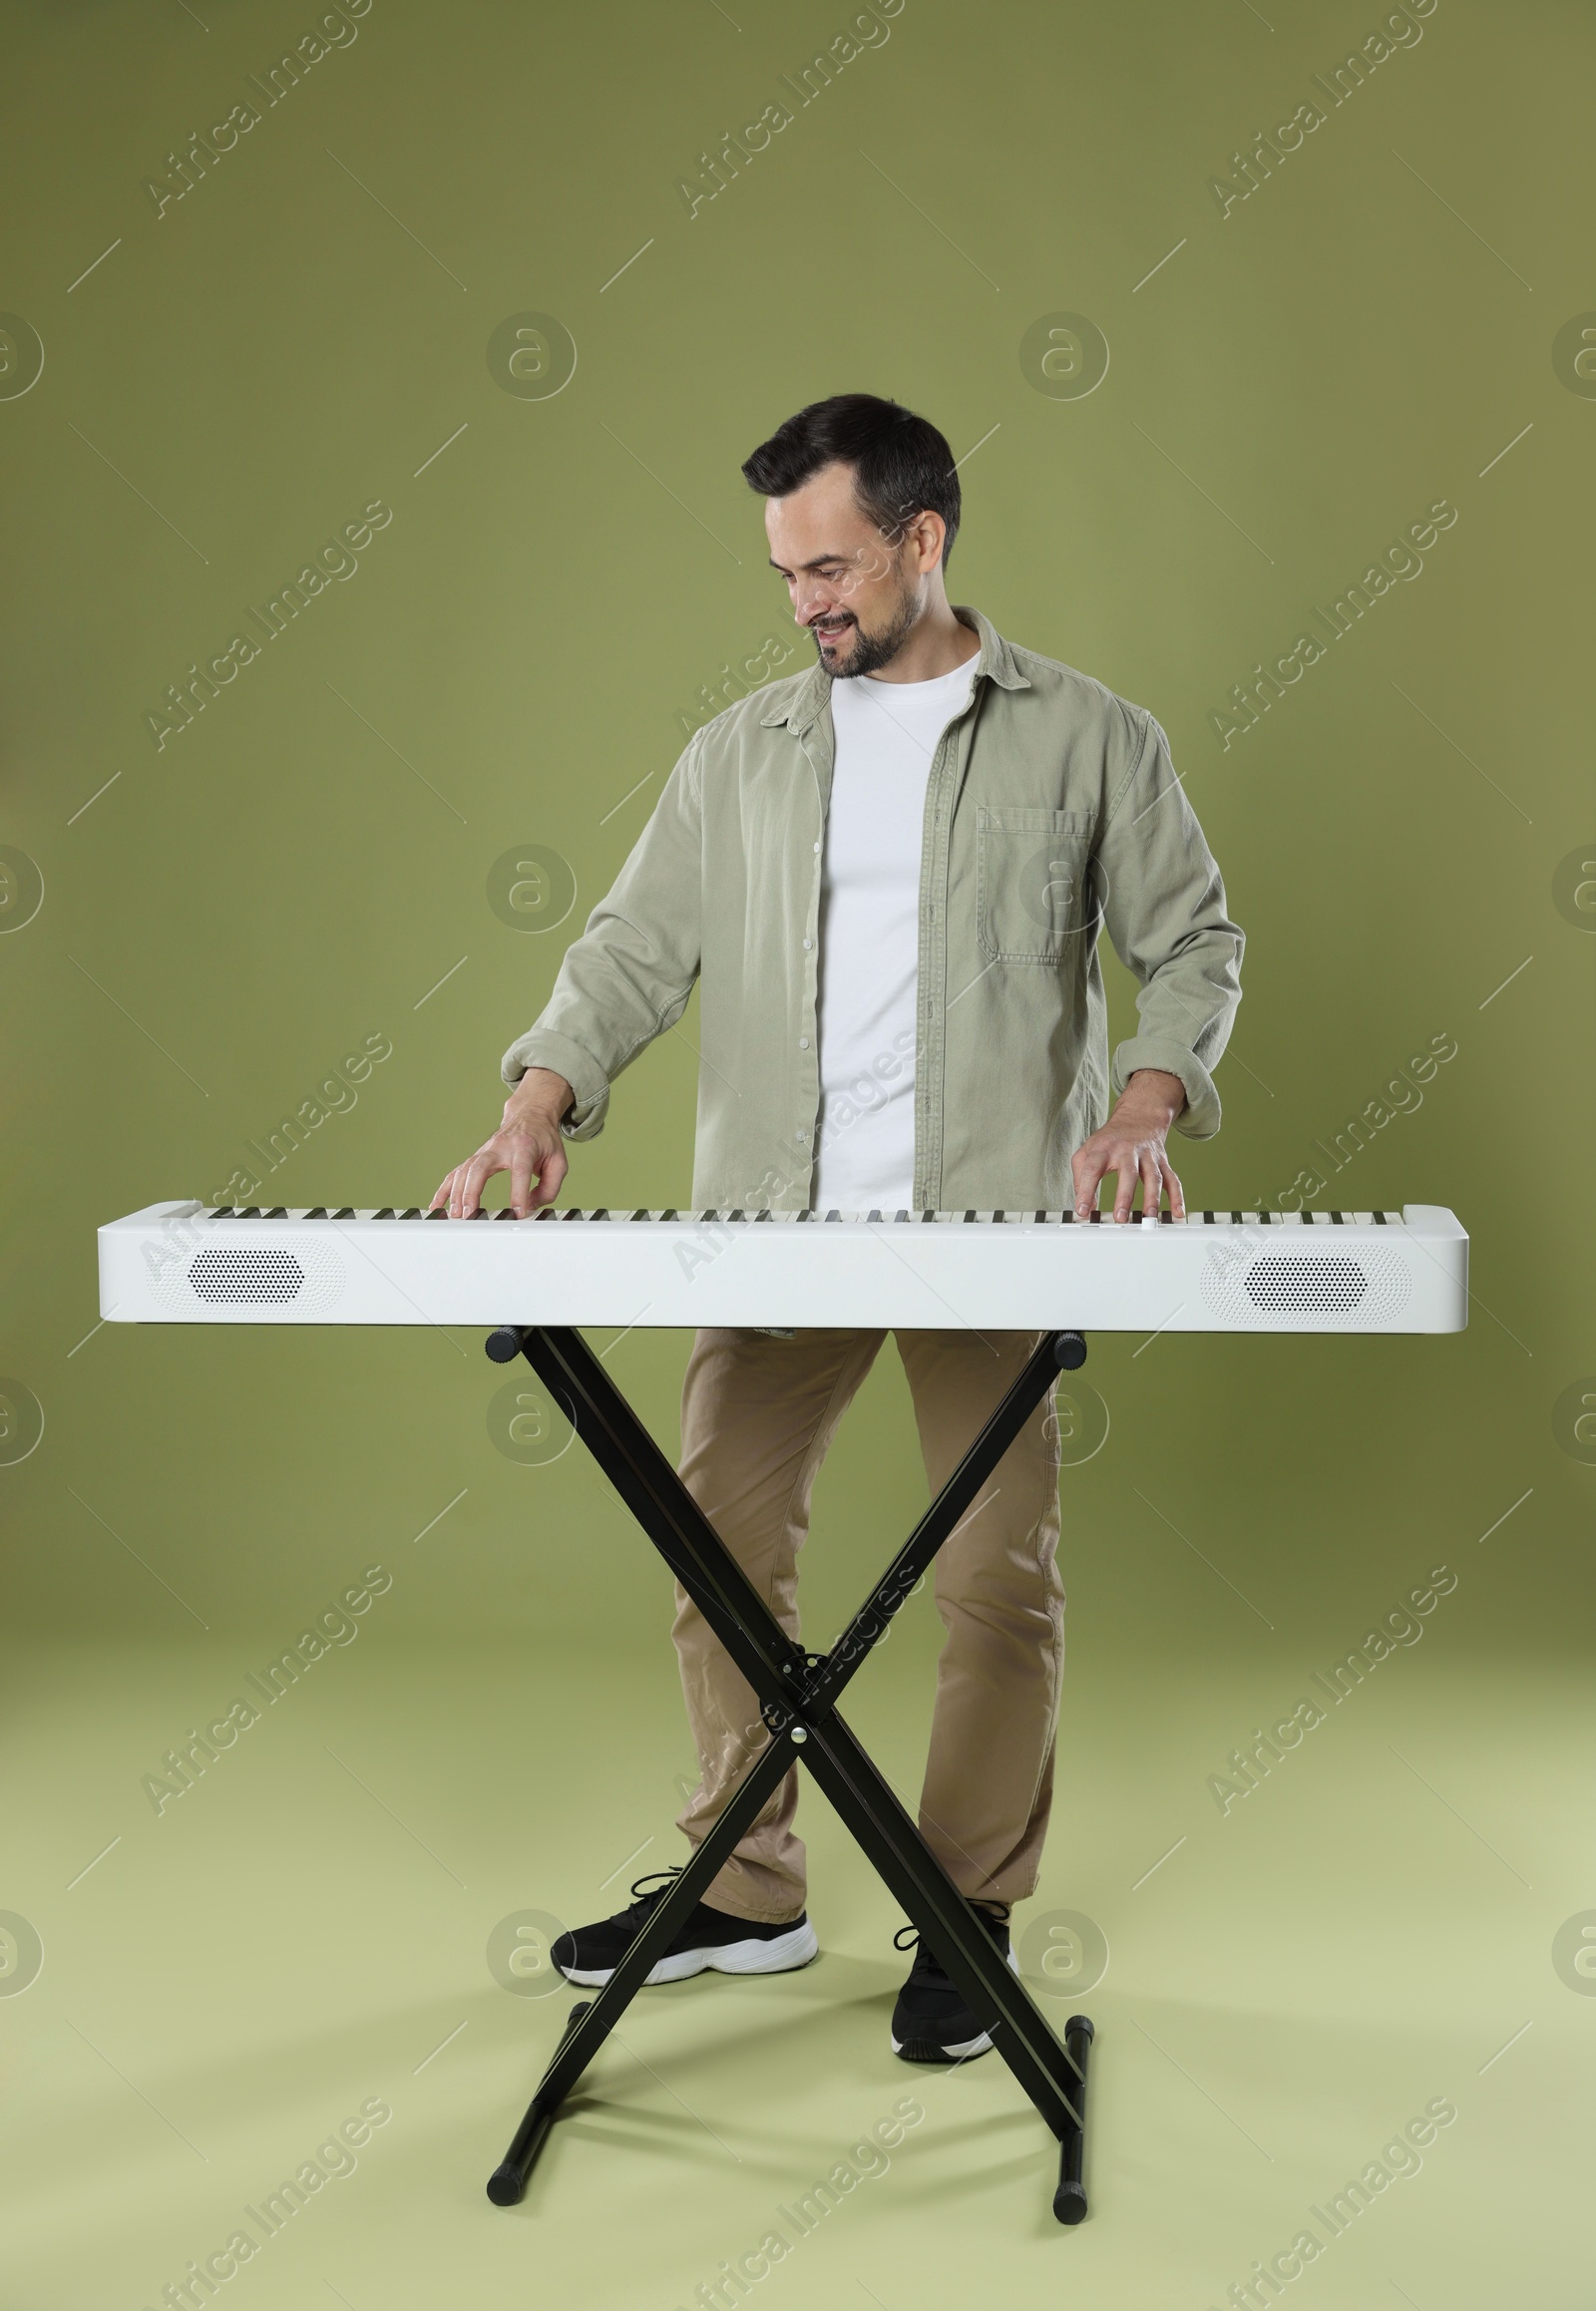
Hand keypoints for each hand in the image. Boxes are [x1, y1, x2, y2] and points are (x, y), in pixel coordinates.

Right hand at [430, 1068, 573, 1218]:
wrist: (530, 1115)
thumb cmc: (544, 1140)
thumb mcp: (558, 1162)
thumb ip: (549, 1188)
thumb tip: (530, 1208)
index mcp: (524, 1146)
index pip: (520, 1170)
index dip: (518, 1193)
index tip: (518, 1213)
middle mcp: (500, 1147)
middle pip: (481, 1167)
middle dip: (472, 1191)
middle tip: (470, 1213)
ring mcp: (484, 1151)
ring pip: (465, 1170)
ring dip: (457, 1193)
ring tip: (455, 1215)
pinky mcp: (475, 1158)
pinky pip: (456, 1173)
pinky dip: (445, 1189)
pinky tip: (437, 1205)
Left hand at [1072, 1069, 1186, 1223]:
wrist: (1139, 1116)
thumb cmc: (1110, 1139)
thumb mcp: (1086, 1151)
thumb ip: (1081, 1177)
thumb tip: (1086, 1205)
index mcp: (1104, 1149)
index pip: (1092, 1170)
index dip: (1086, 1191)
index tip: (1082, 1210)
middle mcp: (1127, 1151)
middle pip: (1128, 1173)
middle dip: (1124, 1196)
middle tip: (1120, 1217)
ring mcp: (1148, 1156)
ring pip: (1153, 1176)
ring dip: (1152, 1198)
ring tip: (1149, 1216)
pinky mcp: (1162, 1162)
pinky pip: (1172, 1179)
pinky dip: (1177, 1196)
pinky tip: (1177, 1211)